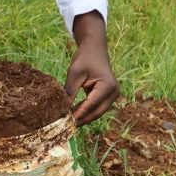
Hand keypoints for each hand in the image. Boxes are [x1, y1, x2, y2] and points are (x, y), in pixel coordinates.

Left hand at [65, 11, 120, 126]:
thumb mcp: (74, 73)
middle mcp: (114, 92)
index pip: (91, 105)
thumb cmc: (85, 58)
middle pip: (96, 112)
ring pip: (97, 112)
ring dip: (84, 117)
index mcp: (107, 86)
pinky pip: (97, 107)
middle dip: (82, 119)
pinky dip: (86, 111)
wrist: (95, 49)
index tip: (66, 121)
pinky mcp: (108, 96)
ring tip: (68, 121)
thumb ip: (70, 91)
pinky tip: (74, 113)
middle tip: (66, 126)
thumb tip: (62, 109)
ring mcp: (113, 95)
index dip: (78, 114)